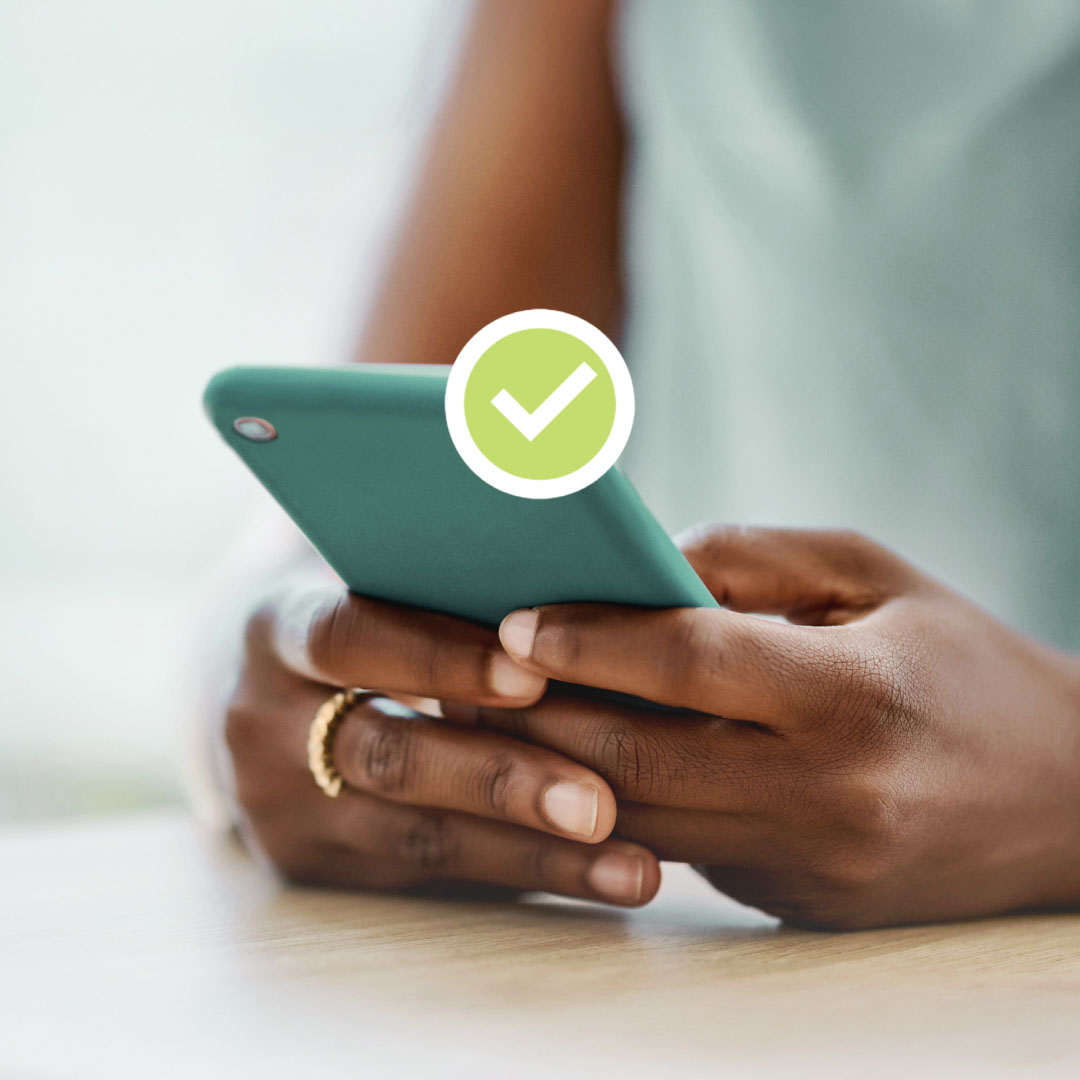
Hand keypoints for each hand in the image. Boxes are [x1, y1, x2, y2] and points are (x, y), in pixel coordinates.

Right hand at [219, 571, 660, 905]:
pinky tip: (599, 876)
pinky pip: (433, 875)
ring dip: (535, 852)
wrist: (266, 698)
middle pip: (387, 754)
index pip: (350, 637)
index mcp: (277, 629)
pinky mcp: (316, 865)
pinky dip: (525, 873)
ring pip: (418, 835)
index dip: (439, 657)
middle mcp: (263, 722)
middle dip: (500, 780)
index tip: (534, 674)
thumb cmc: (362, 623)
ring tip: (631, 867)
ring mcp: (283, 806)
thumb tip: (586, 613)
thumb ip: (446, 599)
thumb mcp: (372, 592)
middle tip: (598, 803)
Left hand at [475, 526, 1079, 928]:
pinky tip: (572, 763)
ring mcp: (810, 864)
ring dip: (551, 772)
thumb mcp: (875, 576)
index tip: (512, 619)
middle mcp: (828, 795)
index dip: (589, 639)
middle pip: (637, 756)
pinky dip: (616, 806)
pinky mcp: (797, 900)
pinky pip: (682, 850)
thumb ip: (752, 561)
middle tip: (463, 678)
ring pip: (642, 819)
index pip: (688, 664)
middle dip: (535, 717)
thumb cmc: (959, 660)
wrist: (1066, 800)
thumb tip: (637, 566)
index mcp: (852, 697)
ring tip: (488, 724)